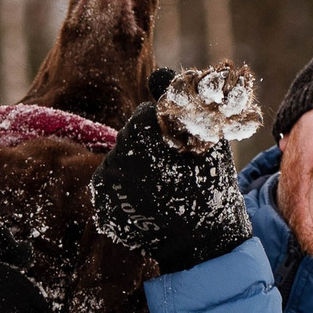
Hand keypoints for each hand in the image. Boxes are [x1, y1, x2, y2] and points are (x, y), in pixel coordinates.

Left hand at [90, 63, 264, 274]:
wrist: (202, 240)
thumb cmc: (209, 184)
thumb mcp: (205, 135)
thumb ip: (179, 98)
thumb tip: (159, 72)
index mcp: (142, 133)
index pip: (142, 119)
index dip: (163, 131)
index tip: (178, 149)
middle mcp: (119, 155)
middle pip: (128, 141)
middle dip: (147, 150)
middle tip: (171, 172)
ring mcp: (108, 183)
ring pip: (118, 163)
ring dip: (135, 171)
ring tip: (161, 190)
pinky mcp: (102, 205)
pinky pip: (109, 188)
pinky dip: (125, 192)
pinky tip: (148, 202)